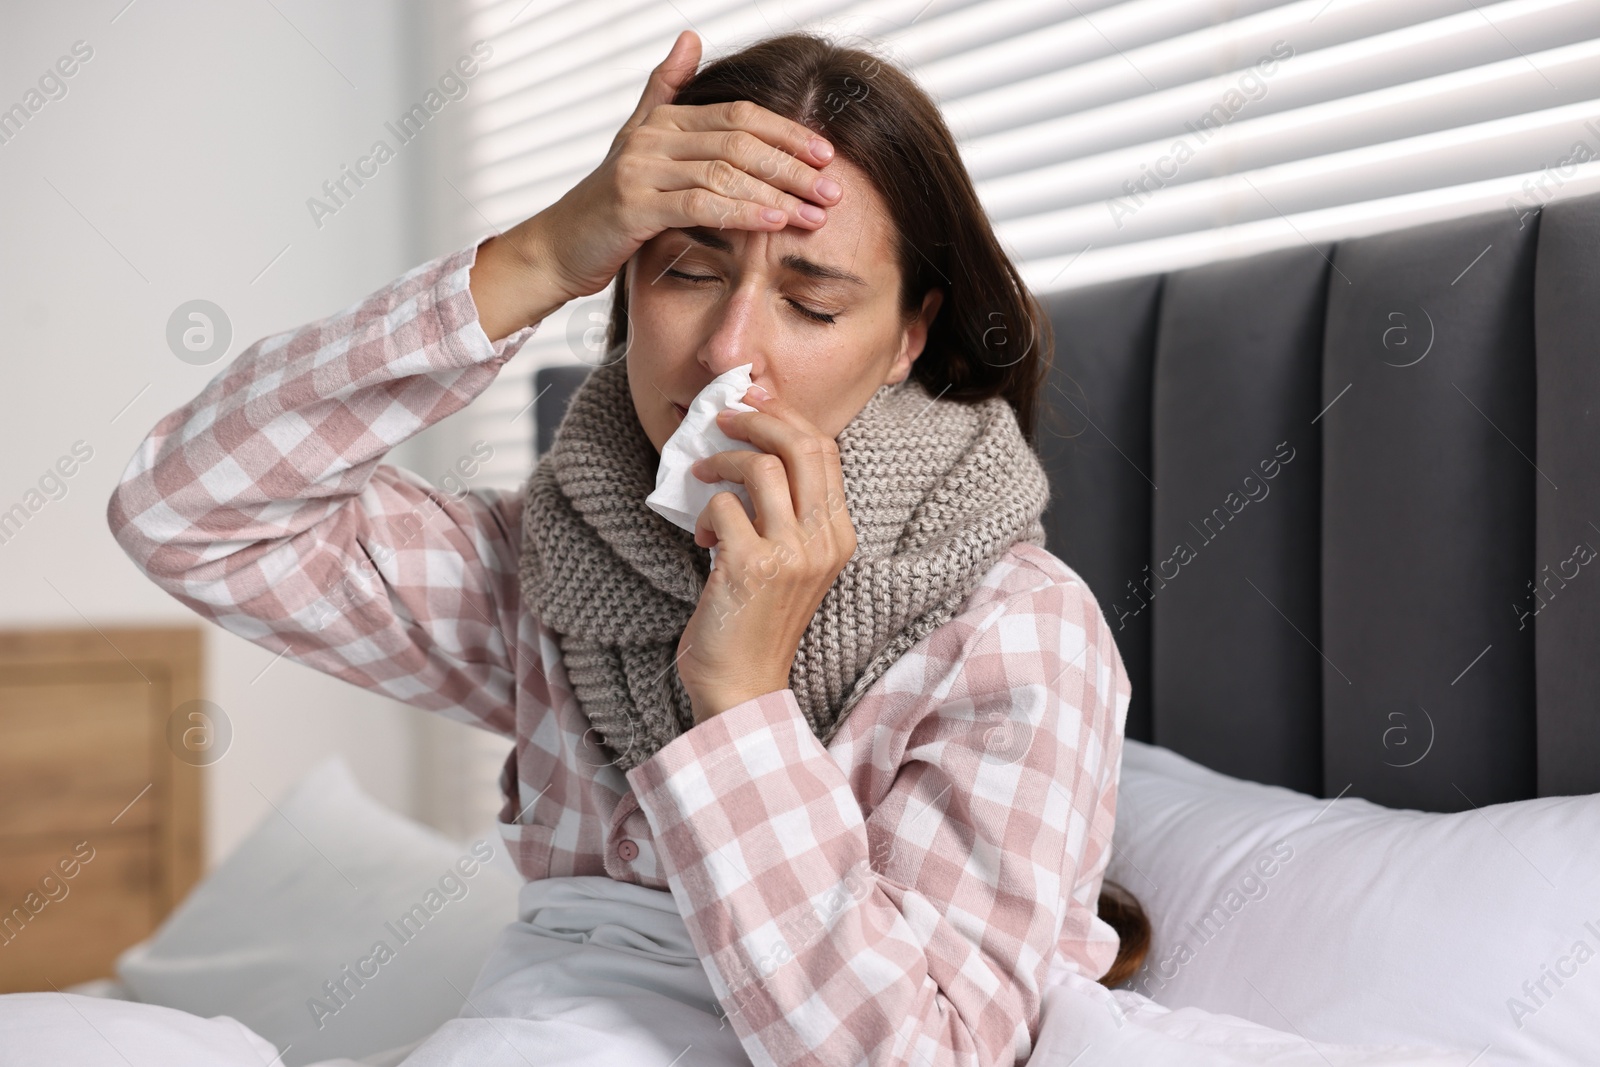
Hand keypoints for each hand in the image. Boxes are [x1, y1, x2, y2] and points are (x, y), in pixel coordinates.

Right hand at [474, 29, 843, 337]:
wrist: (556, 249)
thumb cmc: (607, 206)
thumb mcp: (637, 142)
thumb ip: (665, 90)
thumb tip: (691, 36)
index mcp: (664, 121)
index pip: (740, 116)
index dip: (787, 133)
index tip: (827, 155)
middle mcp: (652, 137)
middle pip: (739, 141)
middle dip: (793, 166)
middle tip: (834, 189)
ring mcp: (640, 169)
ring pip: (724, 172)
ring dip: (777, 193)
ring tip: (815, 213)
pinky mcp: (633, 207)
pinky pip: (699, 206)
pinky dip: (742, 213)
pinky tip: (774, 223)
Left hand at [675, 386, 857, 722]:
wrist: (744, 688)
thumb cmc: (758, 622)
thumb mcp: (790, 561)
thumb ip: (784, 512)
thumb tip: (752, 448)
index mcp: (838, 534)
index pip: (824, 451)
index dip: (786, 416)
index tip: (753, 400)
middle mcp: (823, 540)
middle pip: (802, 446)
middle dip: (758, 418)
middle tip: (723, 418)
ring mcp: (791, 554)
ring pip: (761, 468)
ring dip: (721, 463)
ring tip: (703, 477)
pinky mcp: (751, 566)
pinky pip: (723, 506)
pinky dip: (705, 511)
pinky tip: (702, 538)